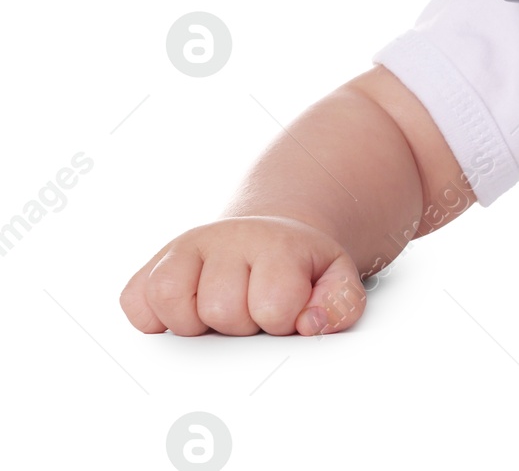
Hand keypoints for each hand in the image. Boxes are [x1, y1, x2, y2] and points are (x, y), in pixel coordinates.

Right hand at [120, 215, 367, 335]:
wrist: (270, 236)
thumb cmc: (299, 266)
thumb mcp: (336, 277)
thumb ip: (341, 303)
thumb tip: (311, 323)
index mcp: (276, 243)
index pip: (273, 304)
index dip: (282, 320)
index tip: (286, 310)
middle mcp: (226, 238)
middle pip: (220, 310)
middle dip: (241, 324)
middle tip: (252, 310)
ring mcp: (184, 248)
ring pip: (171, 303)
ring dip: (197, 324)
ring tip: (221, 314)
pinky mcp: (152, 266)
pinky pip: (135, 304)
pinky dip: (155, 320)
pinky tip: (187, 312)